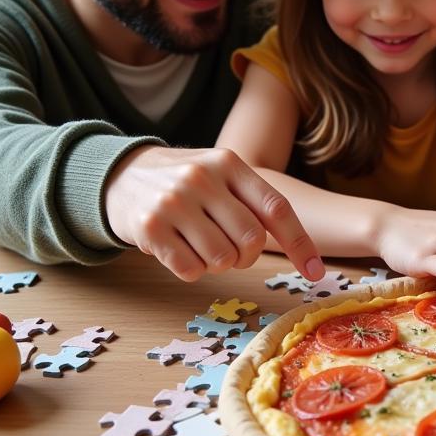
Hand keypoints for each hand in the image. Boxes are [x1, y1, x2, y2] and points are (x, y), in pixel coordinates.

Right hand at [104, 145, 323, 282]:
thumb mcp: (221, 175)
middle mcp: (203, 178)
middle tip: (230, 250)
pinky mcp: (149, 227)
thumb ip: (254, 201)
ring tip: (201, 244)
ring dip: (217, 264)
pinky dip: (192, 269)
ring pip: (221, 259)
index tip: (316, 272)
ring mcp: (174, 201)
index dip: (300, 243)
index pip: (276, 208)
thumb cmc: (186, 183)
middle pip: (251, 240)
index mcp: (230, 164)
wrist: (120, 176)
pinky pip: (190, 269)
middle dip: (246, 256)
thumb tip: (306, 250)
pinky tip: (179, 249)